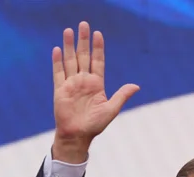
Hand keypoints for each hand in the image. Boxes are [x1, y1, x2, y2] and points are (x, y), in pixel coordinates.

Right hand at [51, 22, 139, 162]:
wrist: (77, 136)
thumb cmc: (95, 125)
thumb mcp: (111, 109)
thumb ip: (121, 96)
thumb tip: (136, 86)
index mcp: (96, 84)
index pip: (97, 61)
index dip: (98, 48)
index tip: (98, 34)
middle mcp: (83, 81)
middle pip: (83, 56)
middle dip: (83, 40)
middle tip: (83, 24)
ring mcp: (71, 84)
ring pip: (70, 60)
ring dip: (69, 46)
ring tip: (68, 30)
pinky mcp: (60, 90)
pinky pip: (58, 72)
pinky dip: (57, 61)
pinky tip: (58, 49)